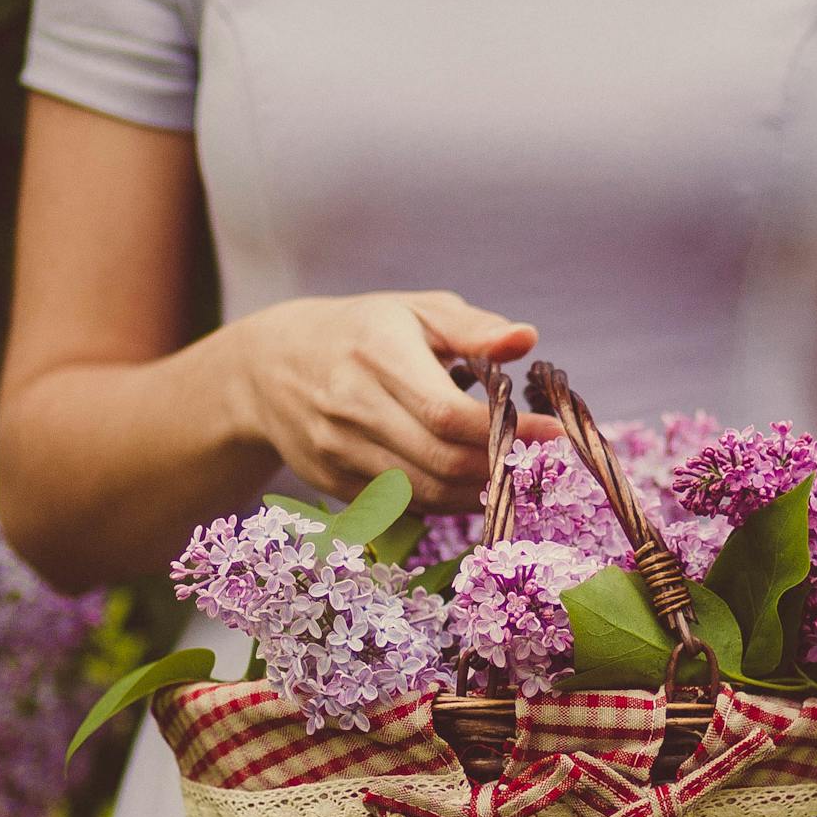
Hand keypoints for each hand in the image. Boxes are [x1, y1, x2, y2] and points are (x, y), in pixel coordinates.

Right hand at [226, 290, 560, 508]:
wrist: (267, 367)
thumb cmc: (360, 332)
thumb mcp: (415, 312)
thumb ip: (473, 328)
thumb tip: (526, 339)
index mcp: (377, 354)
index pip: (449, 414)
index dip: (506, 431)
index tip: (550, 432)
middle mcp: (352, 406)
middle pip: (442, 460)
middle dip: (498, 466)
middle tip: (532, 457)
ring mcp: (338, 450)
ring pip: (426, 491)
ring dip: (477, 490)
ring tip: (507, 471)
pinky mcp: (333, 482)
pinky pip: (404, 505)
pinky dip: (445, 500)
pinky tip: (467, 481)